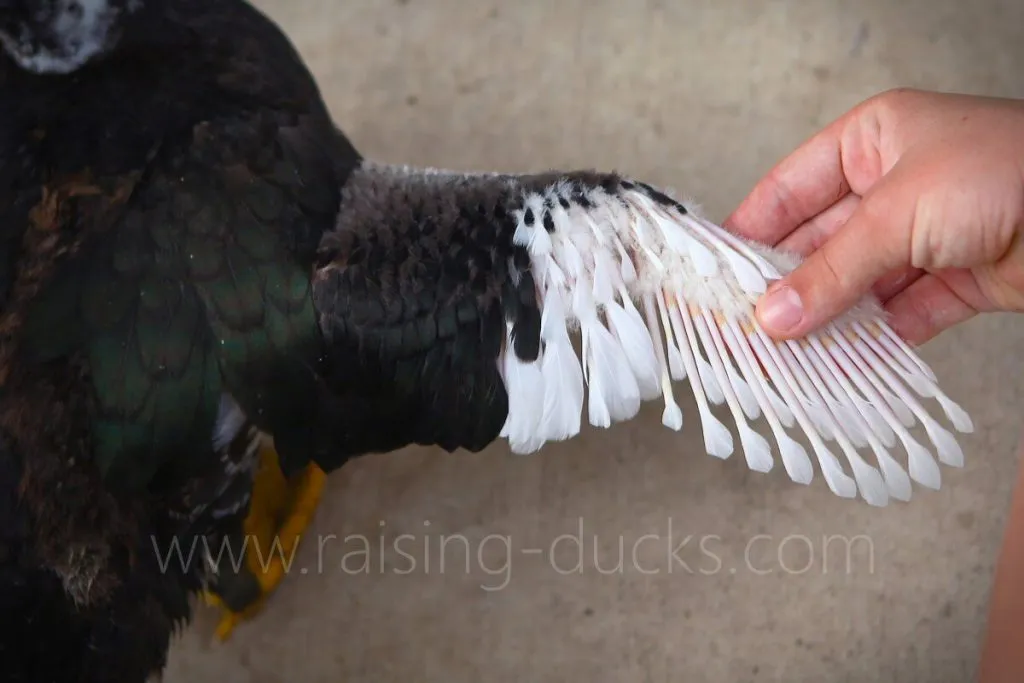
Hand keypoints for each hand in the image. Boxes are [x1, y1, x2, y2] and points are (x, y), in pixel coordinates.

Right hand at [724, 88, 1023, 344]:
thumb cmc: (1010, 171)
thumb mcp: (899, 212)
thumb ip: (832, 269)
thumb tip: (772, 316)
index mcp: (872, 141)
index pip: (788, 190)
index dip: (748, 233)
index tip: (713, 276)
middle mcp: (893, 185)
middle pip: (818, 244)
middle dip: (783, 287)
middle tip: (743, 328)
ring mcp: (924, 234)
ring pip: (854, 284)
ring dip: (823, 320)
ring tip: (782, 354)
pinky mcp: (953, 279)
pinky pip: (896, 313)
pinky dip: (870, 338)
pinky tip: (837, 361)